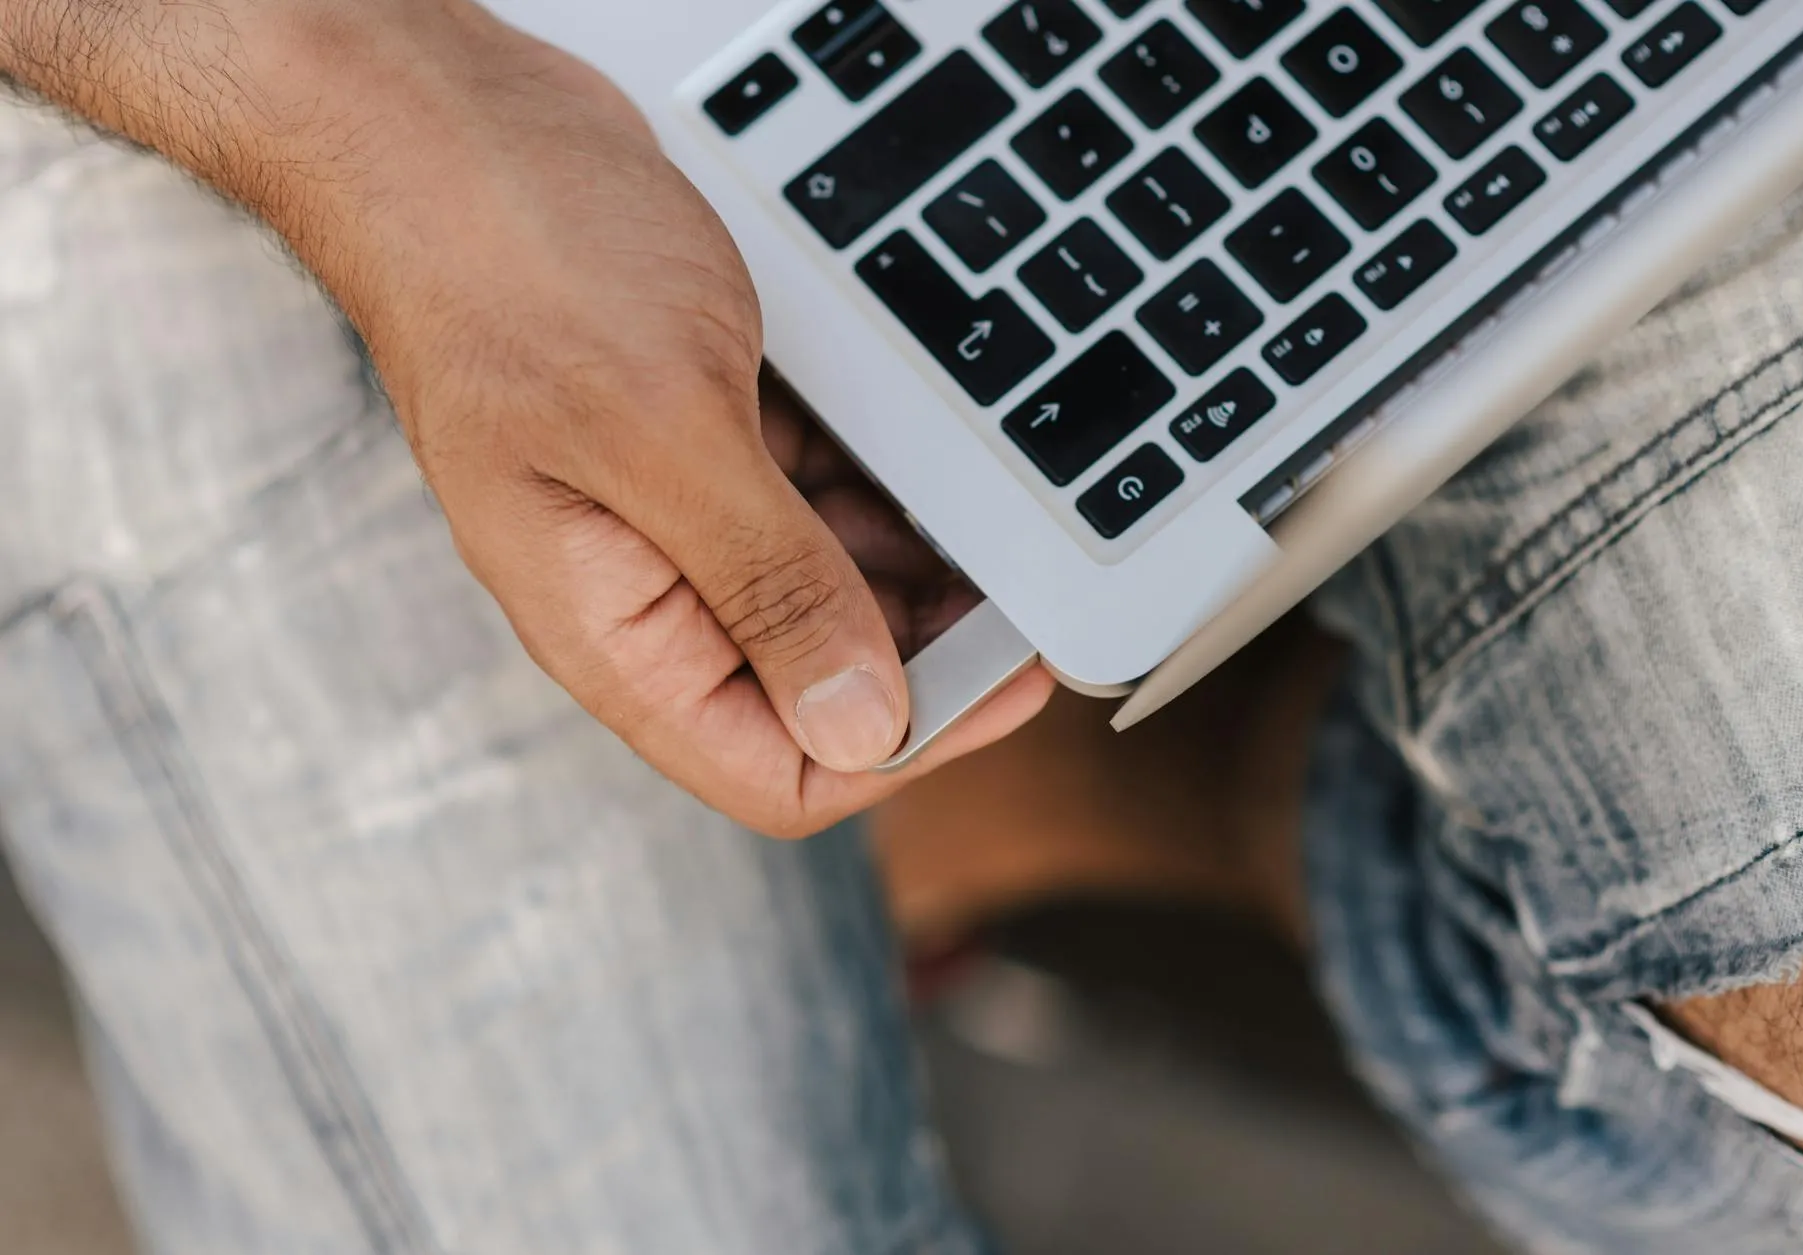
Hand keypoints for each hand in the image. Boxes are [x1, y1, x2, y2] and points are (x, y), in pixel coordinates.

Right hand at [4, 0, 1053, 834]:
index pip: (775, 770)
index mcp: (615, 631)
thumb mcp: (663, 429)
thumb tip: (863, 727)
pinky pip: (804, 512)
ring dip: (908, 580)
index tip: (1008, 674)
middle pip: (809, 693)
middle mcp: (639, 597)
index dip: (902, 744)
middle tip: (1022, 598)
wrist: (435, 122)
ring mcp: (664, 522)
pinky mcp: (689, 448)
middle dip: (924, 658)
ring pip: (817, 600)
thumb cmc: (508, 260)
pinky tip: (926, 472)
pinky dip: (872, 502)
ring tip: (991, 538)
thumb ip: (769, 585)